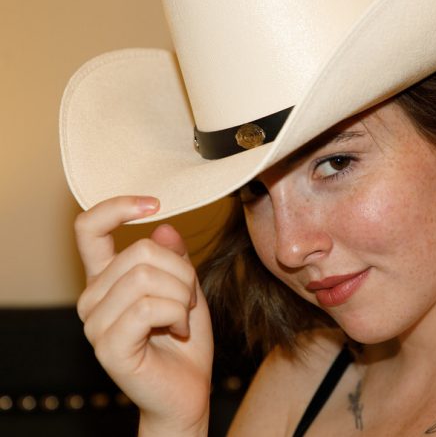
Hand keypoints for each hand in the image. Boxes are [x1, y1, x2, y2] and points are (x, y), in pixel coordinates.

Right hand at [75, 196, 213, 435]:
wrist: (188, 389)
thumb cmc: (184, 339)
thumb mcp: (185, 287)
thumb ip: (173, 258)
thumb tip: (162, 228)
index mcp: (106, 278)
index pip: (89, 229)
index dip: (117, 207)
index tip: (154, 204)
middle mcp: (93, 297)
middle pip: (141, 251)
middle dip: (182, 273)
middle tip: (188, 301)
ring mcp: (95, 323)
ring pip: (147, 277)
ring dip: (182, 296)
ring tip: (182, 318)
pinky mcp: (108, 346)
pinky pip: (149, 307)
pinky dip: (177, 315)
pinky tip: (178, 331)